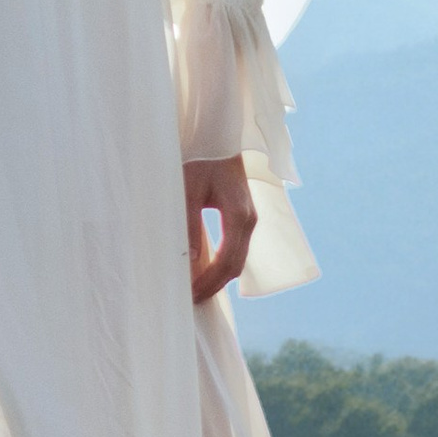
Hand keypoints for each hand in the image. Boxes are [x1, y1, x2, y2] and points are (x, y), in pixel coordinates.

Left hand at [184, 155, 255, 303]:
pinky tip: (202, 271)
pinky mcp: (243, 218)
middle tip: (188, 300)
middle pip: (235, 267)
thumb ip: (189, 224)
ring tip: (193, 290)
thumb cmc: (200, 159)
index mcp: (239, 215)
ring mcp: (249, 220)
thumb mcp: (188, 189)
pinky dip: (220, 265)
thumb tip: (190, 261)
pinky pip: (235, 250)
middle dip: (212, 286)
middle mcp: (249, 220)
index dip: (208, 282)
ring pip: (237, 261)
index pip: (227, 261)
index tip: (188, 294)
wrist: (219, 137)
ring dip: (217, 278)